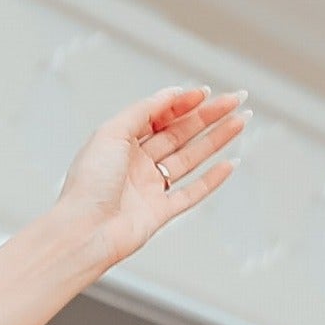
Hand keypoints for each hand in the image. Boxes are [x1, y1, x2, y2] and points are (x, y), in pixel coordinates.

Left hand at [56, 84, 247, 273]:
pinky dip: (212, 180)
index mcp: (119, 144)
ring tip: (240, 121)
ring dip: (216, 139)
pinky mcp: (160, 213)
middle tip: (236, 100)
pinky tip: (229, 163)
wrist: (83, 232)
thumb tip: (171, 94)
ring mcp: (149, 189)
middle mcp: (135, 165)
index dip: (182, 103)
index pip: (158, 117)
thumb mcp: (111, 133)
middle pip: (179, 134)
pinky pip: (192, 193)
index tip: (206, 92)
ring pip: (190, 159)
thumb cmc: (88, 185)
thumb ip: (142, 111)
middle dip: (208, 116)